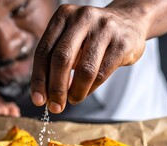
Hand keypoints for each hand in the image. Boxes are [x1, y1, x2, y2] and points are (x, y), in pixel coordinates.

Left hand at [31, 3, 146, 113]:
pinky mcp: (121, 43)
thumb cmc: (92, 37)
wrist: (129, 22)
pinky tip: (85, 93)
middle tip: (54, 107)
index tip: (38, 100)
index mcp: (63, 16)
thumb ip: (56, 61)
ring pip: (84, 69)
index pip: (43, 51)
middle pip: (61, 59)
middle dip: (55, 88)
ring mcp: (104, 29)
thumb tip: (46, 94)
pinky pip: (101, 73)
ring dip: (75, 92)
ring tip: (72, 100)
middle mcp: (82, 18)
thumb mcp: (70, 40)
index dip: (38, 79)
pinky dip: (90, 89)